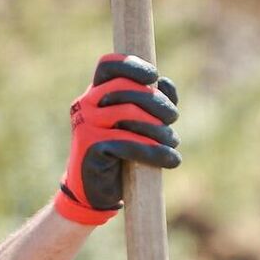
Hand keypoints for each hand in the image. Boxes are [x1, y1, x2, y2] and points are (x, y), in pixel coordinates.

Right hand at [54, 54, 179, 225]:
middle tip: (174, 117)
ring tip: (174, 143)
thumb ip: (150, 104)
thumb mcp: (136, 127)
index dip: (133, 66)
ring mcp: (86, 123)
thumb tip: (166, 84)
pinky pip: (128, 143)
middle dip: (157, 101)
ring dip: (160, 128)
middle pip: (126, 88)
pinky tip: (171, 160)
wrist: (95, 193)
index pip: (109, 66)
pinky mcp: (91, 146)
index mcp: (96, 94)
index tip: (154, 76)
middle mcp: (86, 104)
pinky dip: (155, 151)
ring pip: (130, 114)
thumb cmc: (120, 157)